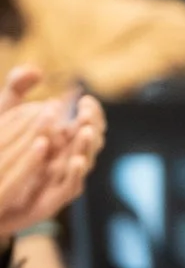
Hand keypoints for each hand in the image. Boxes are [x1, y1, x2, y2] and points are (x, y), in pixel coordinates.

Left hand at [0, 69, 101, 236]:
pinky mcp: (54, 197)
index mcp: (63, 135)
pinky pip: (72, 186)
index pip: (89, 120)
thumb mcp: (3, 113)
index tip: (84, 99)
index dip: (92, 110)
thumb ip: (16, 88)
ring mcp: (62, 177)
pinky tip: (74, 159)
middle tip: (84, 112)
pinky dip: (76, 173)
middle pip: (93, 139)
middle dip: (93, 124)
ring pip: (86, 161)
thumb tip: (36, 70)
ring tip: (86, 130)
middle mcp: (68, 155)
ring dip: (88, 146)